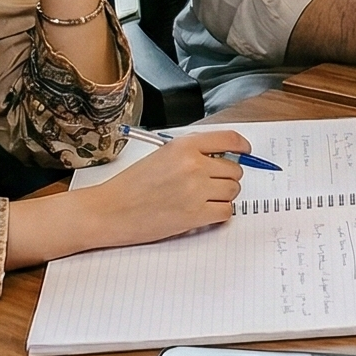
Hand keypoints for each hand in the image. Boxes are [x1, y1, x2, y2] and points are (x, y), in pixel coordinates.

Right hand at [85, 132, 247, 244]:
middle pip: (235, 170)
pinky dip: (218, 213)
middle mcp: (194, 165)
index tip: (246, 152)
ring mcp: (196, 191)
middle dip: (226, 177)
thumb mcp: (162, 155)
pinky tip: (202, 211)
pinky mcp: (195, 215)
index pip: (230, 140)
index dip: (242, 147)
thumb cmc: (132, 184)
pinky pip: (226, 212)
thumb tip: (225, 156)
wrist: (109, 210)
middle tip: (209, 184)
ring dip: (222, 196)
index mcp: (184, 146)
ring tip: (201, 198)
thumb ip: (193, 152)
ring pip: (233, 191)